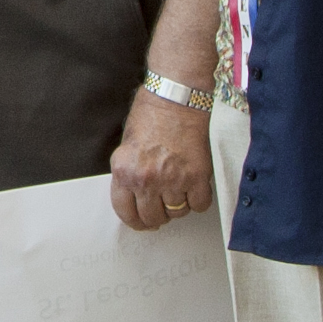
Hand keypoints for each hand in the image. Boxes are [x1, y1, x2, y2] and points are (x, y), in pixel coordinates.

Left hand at [106, 87, 210, 231]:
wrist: (176, 99)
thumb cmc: (151, 116)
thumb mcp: (127, 147)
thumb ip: (129, 175)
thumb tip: (136, 199)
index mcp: (124, 171)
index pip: (125, 212)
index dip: (136, 221)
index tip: (143, 222)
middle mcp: (146, 179)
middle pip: (153, 218)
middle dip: (158, 215)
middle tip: (163, 205)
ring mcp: (172, 180)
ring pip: (177, 212)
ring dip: (179, 204)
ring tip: (178, 186)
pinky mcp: (197, 177)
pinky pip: (199, 205)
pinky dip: (198, 199)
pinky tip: (194, 186)